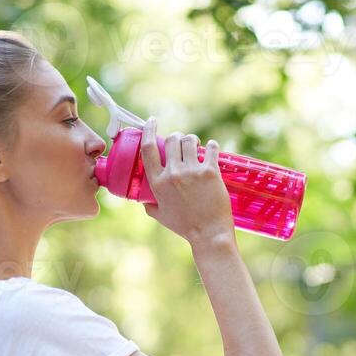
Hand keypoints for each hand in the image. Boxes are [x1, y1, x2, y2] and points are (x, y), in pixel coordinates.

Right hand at [138, 118, 233, 246]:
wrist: (208, 233)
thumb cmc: (184, 226)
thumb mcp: (160, 215)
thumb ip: (149, 205)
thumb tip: (144, 201)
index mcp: (158, 183)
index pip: (148, 148)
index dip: (149, 130)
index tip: (152, 122)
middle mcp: (173, 174)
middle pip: (172, 140)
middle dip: (176, 137)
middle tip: (181, 142)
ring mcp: (192, 172)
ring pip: (190, 140)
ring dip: (192, 140)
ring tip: (196, 146)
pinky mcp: (210, 172)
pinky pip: (210, 148)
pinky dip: (211, 146)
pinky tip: (211, 148)